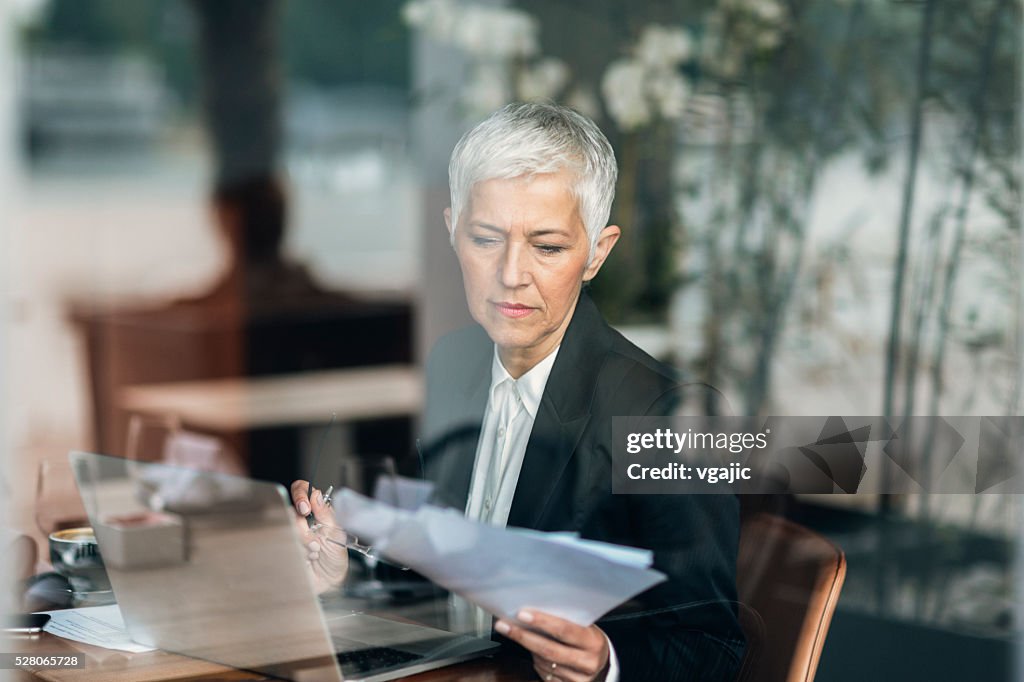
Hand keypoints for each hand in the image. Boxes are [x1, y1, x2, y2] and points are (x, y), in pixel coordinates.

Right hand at [290, 480, 348, 593]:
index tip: (305, 508)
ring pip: (287, 530)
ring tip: (315, 553)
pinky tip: (308, 560)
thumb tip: (316, 495)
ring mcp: (290, 534)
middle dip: (303, 530)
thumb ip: (326, 514)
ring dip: (303, 544)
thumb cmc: (335, 558)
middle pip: (290, 512)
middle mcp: (300, 520)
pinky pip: (283, 545)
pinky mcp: (283, 547)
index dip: (300, 494)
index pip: (301, 490)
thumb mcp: (337, 534)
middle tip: (315, 542)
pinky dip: (298, 554)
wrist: (329, 583)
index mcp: (315, 511)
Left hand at [495, 610, 609, 681]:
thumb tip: (533, 610)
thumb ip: (565, 620)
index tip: (522, 614)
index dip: (542, 622)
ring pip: (543, 663)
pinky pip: (544, 675)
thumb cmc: (587, 638)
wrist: (602, 663)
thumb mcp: (584, 626)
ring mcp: (578, 679)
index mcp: (593, 642)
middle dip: (523, 636)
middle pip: (549, 650)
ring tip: (518, 633)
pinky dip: (535, 661)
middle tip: (504, 625)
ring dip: (528, 648)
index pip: (564, 630)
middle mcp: (588, 662)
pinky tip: (533, 651)